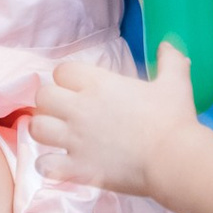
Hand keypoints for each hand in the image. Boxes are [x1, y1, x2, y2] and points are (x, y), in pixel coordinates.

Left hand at [31, 50, 200, 195]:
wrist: (174, 159)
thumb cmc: (174, 119)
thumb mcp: (175, 83)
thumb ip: (170, 60)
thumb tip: (168, 44)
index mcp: (99, 84)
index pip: (62, 70)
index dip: (67, 78)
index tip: (78, 88)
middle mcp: (80, 109)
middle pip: (43, 96)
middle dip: (51, 102)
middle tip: (66, 111)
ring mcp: (75, 140)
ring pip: (37, 128)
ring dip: (45, 131)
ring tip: (59, 137)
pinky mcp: (77, 168)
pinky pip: (44, 165)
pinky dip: (48, 165)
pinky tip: (60, 165)